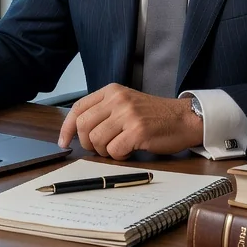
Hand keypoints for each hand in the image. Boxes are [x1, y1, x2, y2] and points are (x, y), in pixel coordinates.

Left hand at [57, 84, 202, 158]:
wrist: (184, 119)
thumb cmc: (154, 116)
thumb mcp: (125, 104)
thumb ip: (103, 112)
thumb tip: (76, 132)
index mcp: (112, 91)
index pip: (78, 108)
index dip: (67, 127)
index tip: (63, 142)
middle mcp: (118, 99)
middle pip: (83, 126)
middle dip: (87, 143)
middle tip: (101, 148)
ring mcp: (128, 114)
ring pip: (96, 140)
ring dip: (106, 151)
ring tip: (120, 147)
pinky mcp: (138, 130)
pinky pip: (114, 151)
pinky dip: (119, 156)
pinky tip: (130, 150)